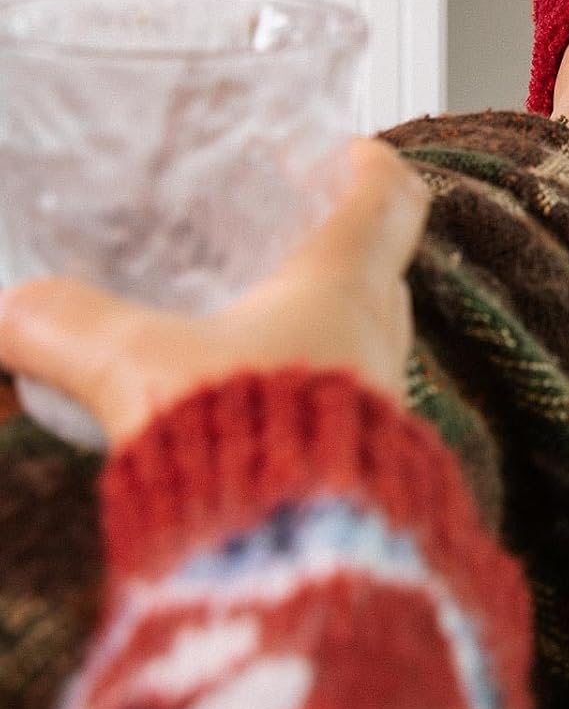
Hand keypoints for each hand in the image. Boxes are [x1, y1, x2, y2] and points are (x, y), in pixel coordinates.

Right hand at [0, 138, 428, 446]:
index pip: (391, 195)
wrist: (296, 558)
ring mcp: (381, 397)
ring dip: (314, 322)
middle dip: (328, 246)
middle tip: (270, 237)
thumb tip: (8, 307)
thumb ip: (69, 329)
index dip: (368, 164)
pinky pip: (343, 398)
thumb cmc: (243, 444)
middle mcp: (379, 332)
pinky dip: (302, 384)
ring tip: (242, 321)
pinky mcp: (366, 459)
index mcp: (346, 281)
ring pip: (360, 332)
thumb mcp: (140, 368)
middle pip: (377, 264)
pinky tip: (240, 401)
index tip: (336, 150)